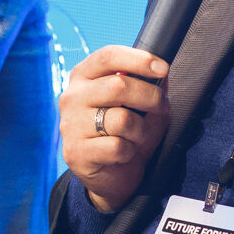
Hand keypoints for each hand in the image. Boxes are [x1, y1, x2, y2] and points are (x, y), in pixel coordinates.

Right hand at [59, 45, 170, 215]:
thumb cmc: (124, 134)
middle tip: (162, 107)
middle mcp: (72, 97)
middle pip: (119, 86)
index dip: (138, 59)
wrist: (110, 177)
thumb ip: (149, 88)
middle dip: (150, 97)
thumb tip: (162, 76)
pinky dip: (130, 151)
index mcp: (83, 77)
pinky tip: (125, 153)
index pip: (108, 57)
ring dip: (141, 131)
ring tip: (138, 137)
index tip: (162, 69)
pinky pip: (117, 147)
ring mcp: (70, 125)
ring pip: (121, 119)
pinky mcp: (75, 152)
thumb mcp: (140, 107)